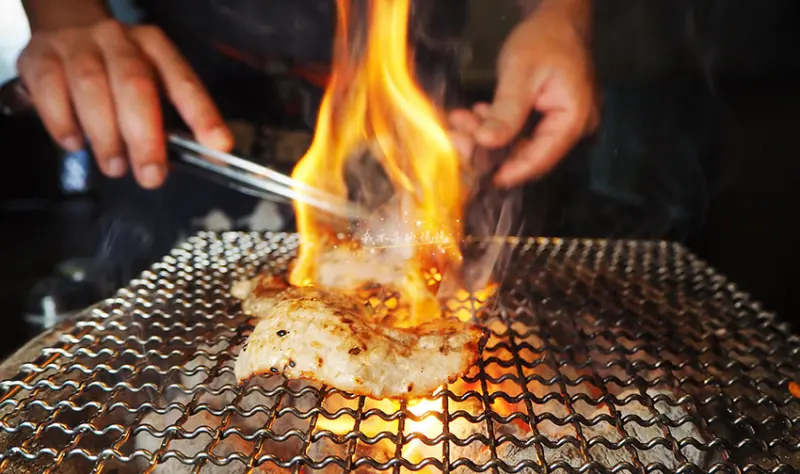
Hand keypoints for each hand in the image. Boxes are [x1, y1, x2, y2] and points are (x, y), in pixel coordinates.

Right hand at [17, 19, 232, 188]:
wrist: (67, 28)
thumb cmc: (117, 68)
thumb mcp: (150, 79)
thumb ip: (168, 116)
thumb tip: (194, 157)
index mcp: (155, 47)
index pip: (184, 82)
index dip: (203, 115)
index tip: (219, 146)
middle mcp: (119, 41)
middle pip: (135, 86)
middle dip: (146, 137)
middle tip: (151, 175)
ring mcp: (78, 47)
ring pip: (92, 88)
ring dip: (106, 135)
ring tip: (115, 166)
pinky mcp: (40, 58)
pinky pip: (50, 91)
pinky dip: (63, 122)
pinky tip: (75, 143)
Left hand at [450, 1, 598, 187]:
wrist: (558, 19)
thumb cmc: (546, 38)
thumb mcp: (521, 73)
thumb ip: (506, 111)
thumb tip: (486, 143)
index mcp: (575, 119)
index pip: (541, 158)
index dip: (510, 172)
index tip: (482, 178)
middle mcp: (575, 127)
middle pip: (529, 154)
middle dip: (490, 148)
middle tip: (458, 137)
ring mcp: (564, 123)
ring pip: (522, 143)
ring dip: (490, 135)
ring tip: (461, 121)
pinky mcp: (552, 118)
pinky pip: (524, 132)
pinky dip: (500, 126)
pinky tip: (478, 116)